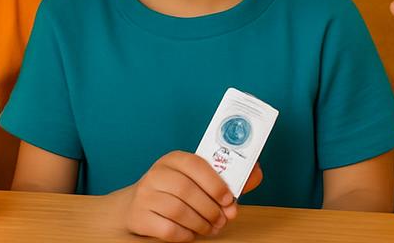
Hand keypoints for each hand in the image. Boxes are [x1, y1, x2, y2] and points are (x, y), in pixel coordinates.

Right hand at [115, 151, 260, 241]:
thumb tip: (256, 171)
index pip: (195, 164)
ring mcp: (146, 194)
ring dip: (200, 223)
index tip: (229, 199)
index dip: (215, 183)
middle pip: (186, 190)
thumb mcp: (197, 180)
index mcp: (174, 159)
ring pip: (178, 210)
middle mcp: (157, 173)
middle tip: (222, 220)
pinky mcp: (140, 216)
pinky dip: (185, 234)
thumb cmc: (176, 191)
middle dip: (210, 209)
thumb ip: (225, 179)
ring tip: (211, 228)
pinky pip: (167, 228)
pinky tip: (192, 233)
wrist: (137, 205)